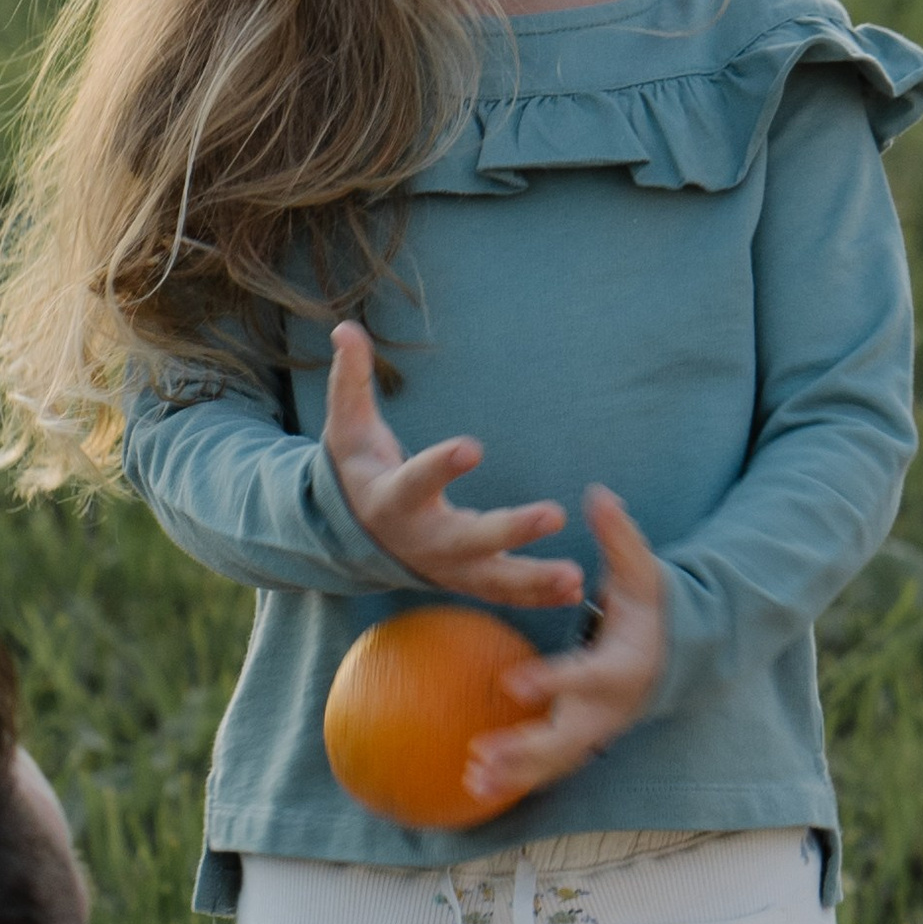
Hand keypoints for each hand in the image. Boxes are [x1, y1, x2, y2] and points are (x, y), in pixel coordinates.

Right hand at [322, 323, 585, 611]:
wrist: (357, 535)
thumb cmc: (361, 470)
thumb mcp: (348, 428)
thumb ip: (350, 381)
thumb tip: (345, 328)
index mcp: (391, 499)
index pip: (416, 481)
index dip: (441, 465)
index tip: (472, 446)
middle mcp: (421, 539)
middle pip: (467, 539)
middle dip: (510, 530)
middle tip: (553, 513)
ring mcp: (447, 568)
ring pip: (493, 579)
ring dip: (534, 579)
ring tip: (575, 579)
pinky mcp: (468, 582)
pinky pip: (505, 594)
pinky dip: (539, 595)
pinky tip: (577, 590)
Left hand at [464, 487, 666, 807]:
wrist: (681, 654)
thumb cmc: (655, 607)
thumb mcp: (644, 571)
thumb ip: (620, 537)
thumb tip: (600, 494)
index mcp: (624, 665)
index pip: (586, 676)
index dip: (552, 681)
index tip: (512, 683)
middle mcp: (611, 706)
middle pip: (570, 736)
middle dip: (527, 747)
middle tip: (484, 752)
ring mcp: (599, 729)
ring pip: (557, 760)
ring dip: (517, 773)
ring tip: (472, 781)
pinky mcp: (585, 740)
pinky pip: (550, 766)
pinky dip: (517, 780)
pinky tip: (474, 789)